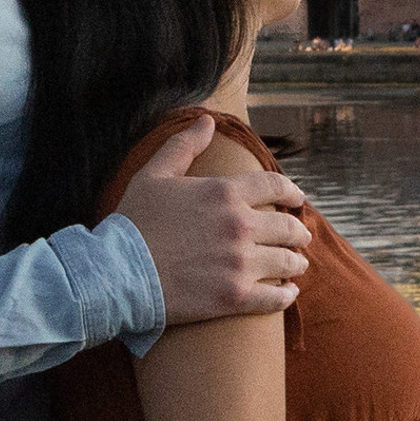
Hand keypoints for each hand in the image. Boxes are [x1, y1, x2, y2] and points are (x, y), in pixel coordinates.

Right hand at [120, 115, 311, 324]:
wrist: (118, 273)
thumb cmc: (133, 222)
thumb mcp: (154, 175)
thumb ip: (183, 146)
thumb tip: (207, 122)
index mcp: (224, 192)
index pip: (274, 186)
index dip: (291, 192)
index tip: (298, 199)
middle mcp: (240, 225)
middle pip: (287, 227)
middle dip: (298, 231)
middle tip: (302, 236)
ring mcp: (240, 263)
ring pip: (286, 262)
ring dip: (296, 263)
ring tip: (297, 265)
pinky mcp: (235, 297)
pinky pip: (275, 298)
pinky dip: (286, 295)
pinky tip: (289, 293)